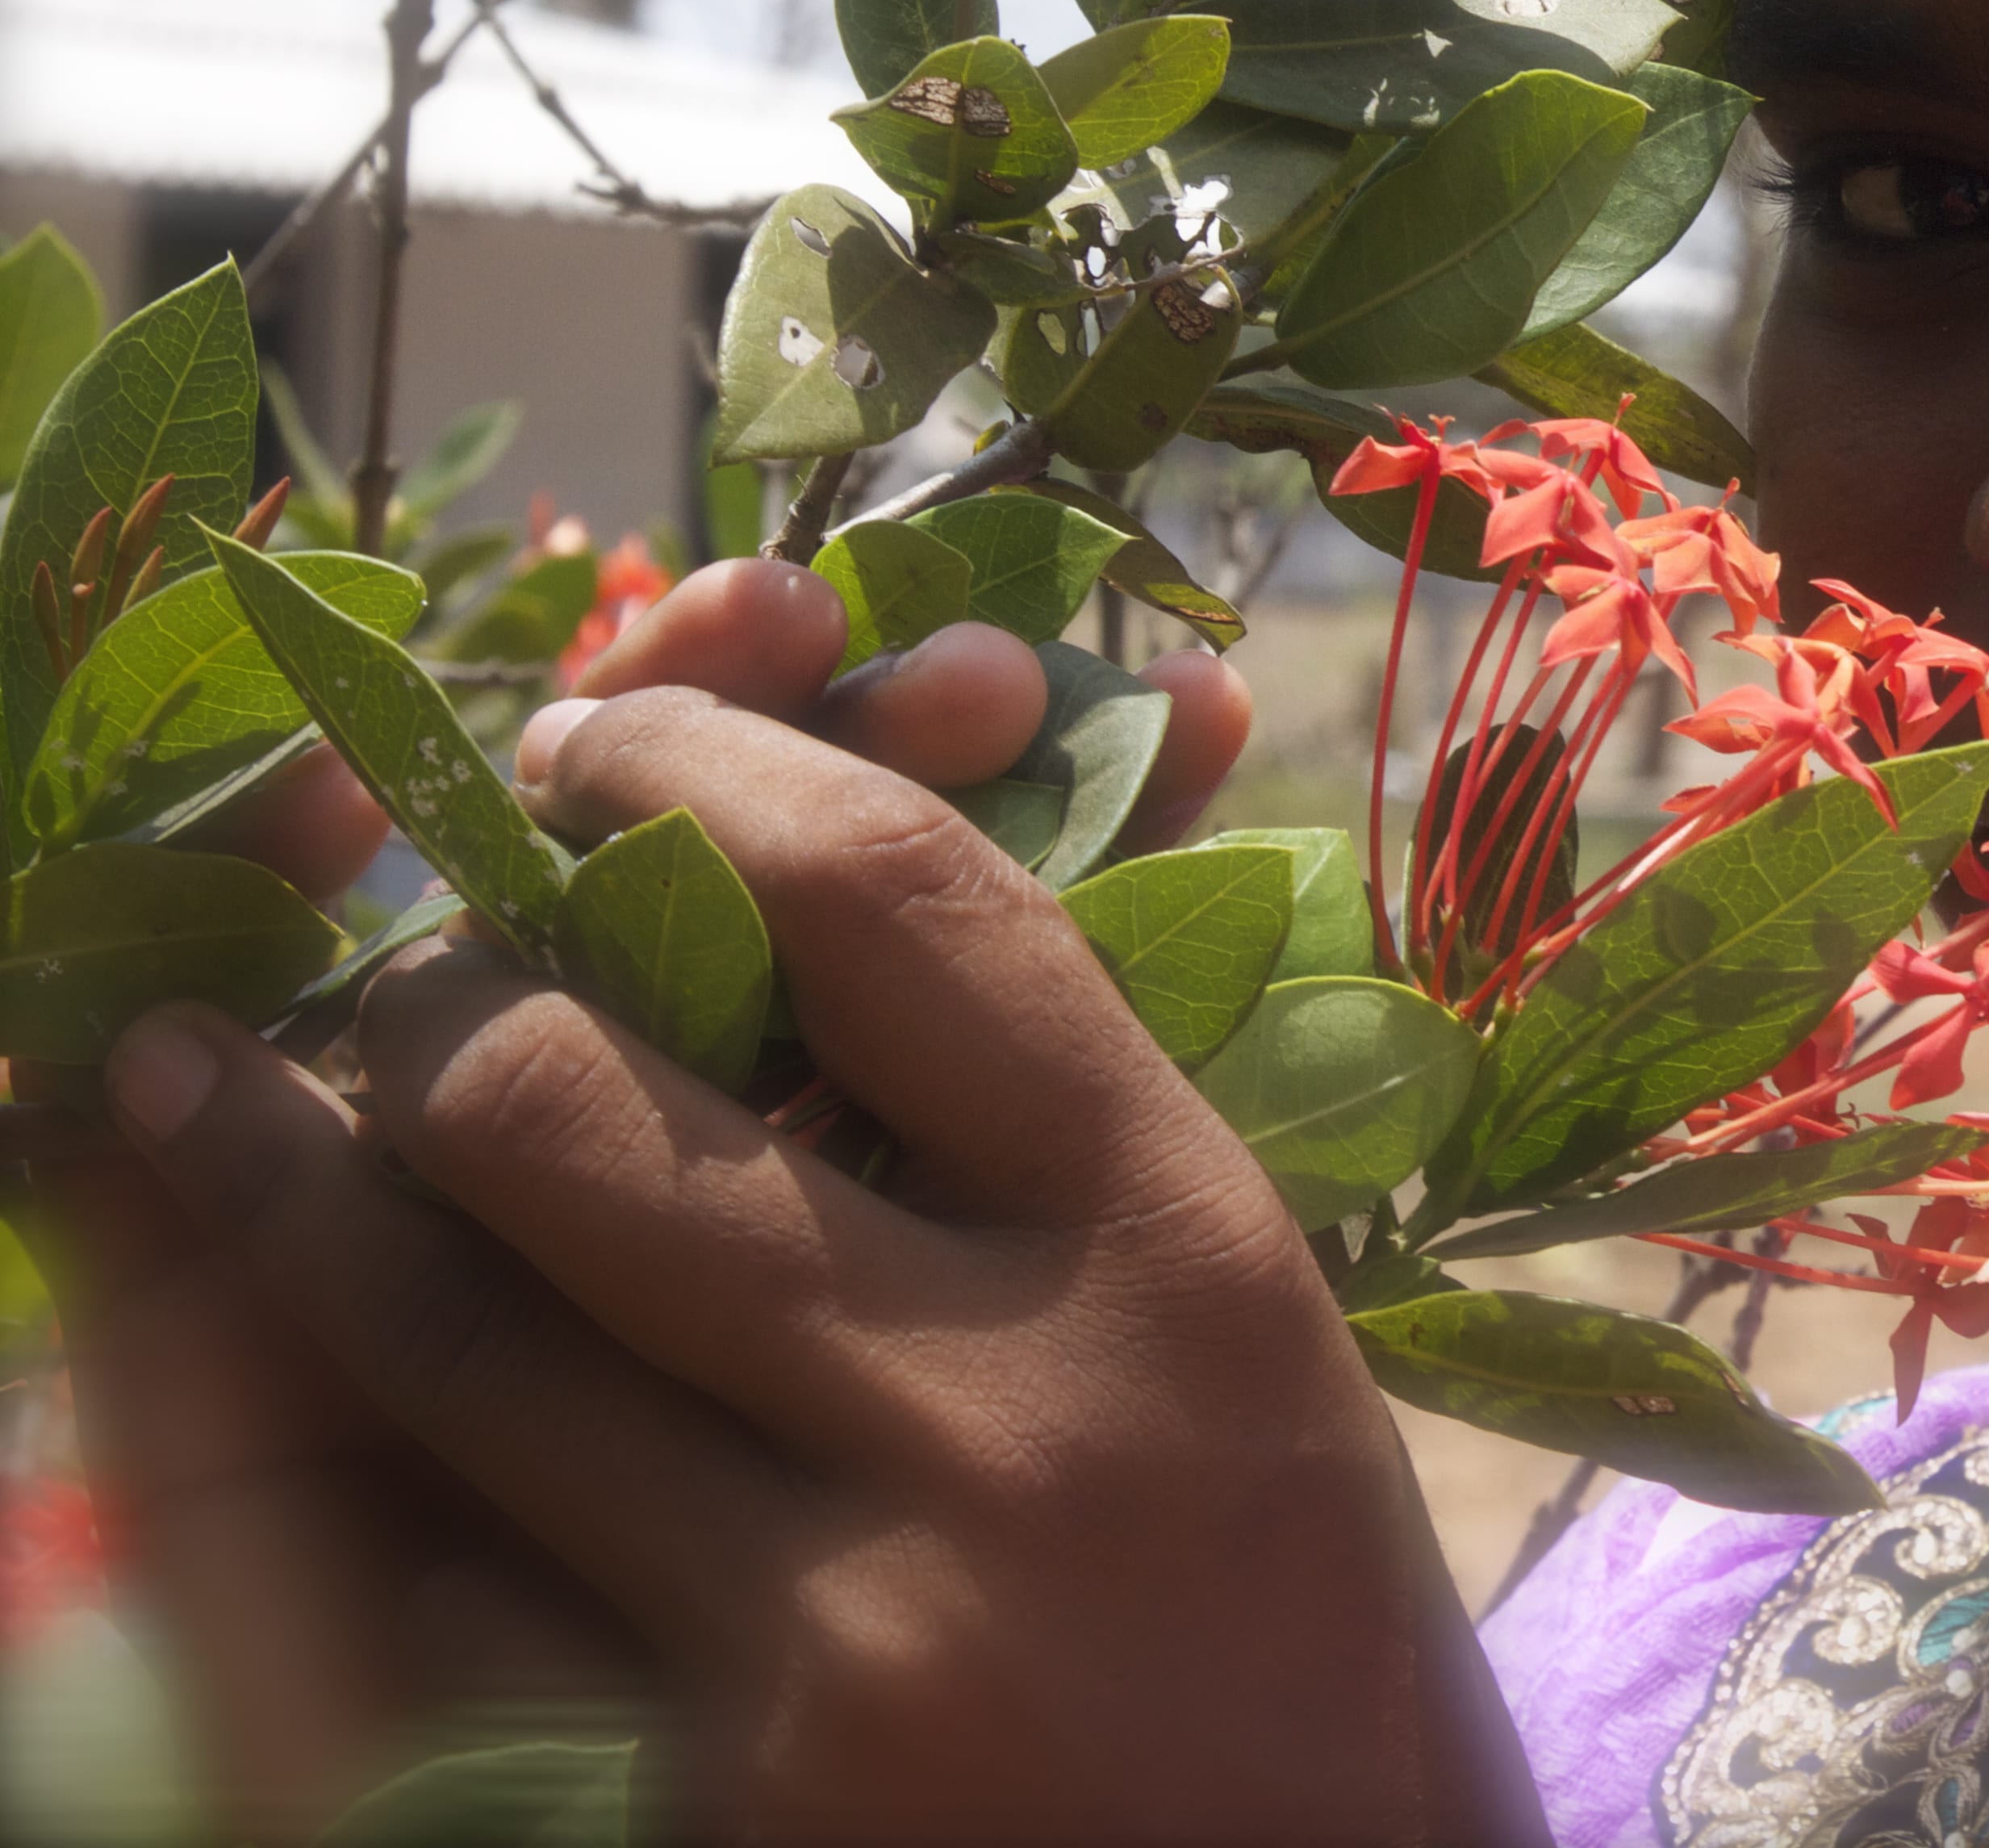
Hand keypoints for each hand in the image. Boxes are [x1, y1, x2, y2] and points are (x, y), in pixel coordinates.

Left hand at [37, 569, 1546, 1842]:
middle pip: (592, 1094)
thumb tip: (818, 854)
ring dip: (296, 1174)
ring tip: (202, 1083)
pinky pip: (434, 1576)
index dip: (708, 768)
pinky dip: (333, 1445)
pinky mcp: (690, 1822)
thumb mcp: (1244, 1340)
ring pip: (446, 1322)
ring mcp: (829, 1638)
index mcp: (1189, 1261)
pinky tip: (263, 1348)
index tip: (608, 737)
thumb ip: (1054, 1135)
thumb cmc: (1298, 1634)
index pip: (899, 905)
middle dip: (451, 984)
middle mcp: (1011, 1425)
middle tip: (419, 956)